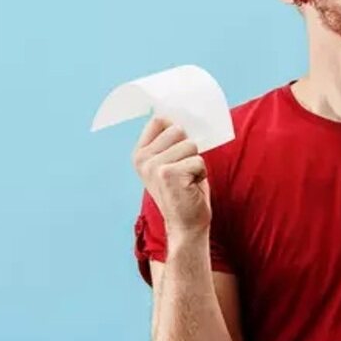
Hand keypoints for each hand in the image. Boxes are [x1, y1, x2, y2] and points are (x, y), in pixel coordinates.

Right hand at [132, 116, 210, 236]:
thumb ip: (171, 141)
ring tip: (187, 180)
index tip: (179, 147)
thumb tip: (183, 115)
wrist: (186, 225)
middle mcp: (142, 159)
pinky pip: (198, 160)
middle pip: (178, 130)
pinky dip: (201, 174)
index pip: (160, 120)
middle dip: (189, 149)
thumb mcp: (171, 163)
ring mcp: (154, 166)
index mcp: (140, 153)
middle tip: (183, 171)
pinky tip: (190, 187)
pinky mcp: (169, 174)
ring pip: (191, 145)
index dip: (176, 130)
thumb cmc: (184, 191)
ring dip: (196, 163)